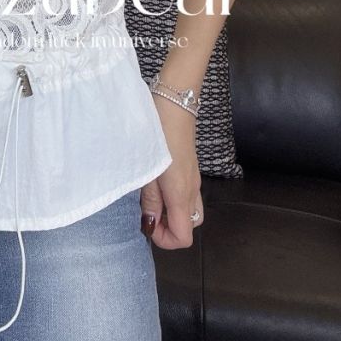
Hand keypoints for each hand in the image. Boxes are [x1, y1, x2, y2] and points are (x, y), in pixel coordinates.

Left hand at [139, 97, 203, 249]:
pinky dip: (175, 200)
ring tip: (151, 198)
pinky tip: (157, 184)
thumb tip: (150, 222)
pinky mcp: (190, 168)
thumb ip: (149, 198)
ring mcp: (193, 178)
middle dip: (169, 228)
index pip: (184, 237)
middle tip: (147, 212)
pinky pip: (188, 195)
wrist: (174, 102)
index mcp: (181, 193)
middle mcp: (192, 190)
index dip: (164, 239)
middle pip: (190, 226)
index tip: (146, 224)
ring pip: (191, 211)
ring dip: (172, 213)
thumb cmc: (157, 131)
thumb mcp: (147, 167)